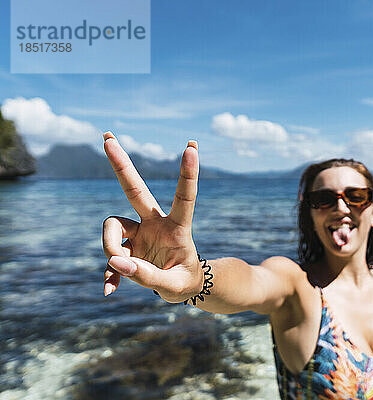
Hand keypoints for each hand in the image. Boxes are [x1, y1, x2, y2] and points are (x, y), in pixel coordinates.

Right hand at [102, 131, 202, 302]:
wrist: (182, 287)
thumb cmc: (184, 282)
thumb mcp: (174, 287)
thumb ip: (146, 276)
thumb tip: (115, 261)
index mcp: (178, 228)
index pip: (184, 197)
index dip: (187, 173)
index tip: (191, 147)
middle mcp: (156, 223)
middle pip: (135, 189)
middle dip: (121, 164)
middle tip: (107, 136)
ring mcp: (139, 232)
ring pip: (112, 227)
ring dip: (109, 247)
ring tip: (120, 271)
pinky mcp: (127, 245)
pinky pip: (110, 255)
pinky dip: (109, 273)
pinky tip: (110, 290)